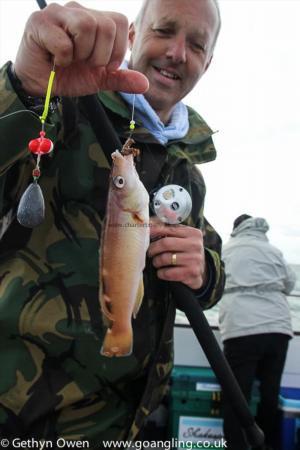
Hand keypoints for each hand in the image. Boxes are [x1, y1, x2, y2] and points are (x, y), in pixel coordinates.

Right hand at [13, 1, 147, 96]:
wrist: (39, 86)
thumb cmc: (67, 76)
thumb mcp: (98, 79)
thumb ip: (120, 79)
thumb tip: (145, 84)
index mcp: (93, 19)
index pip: (120, 21)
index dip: (118, 48)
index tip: (104, 65)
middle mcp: (77, 10)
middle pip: (105, 25)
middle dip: (99, 55)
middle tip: (84, 63)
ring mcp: (57, 13)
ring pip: (86, 26)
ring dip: (81, 54)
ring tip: (70, 60)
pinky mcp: (39, 22)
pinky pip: (64, 41)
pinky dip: (62, 58)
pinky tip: (55, 60)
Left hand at [148, 219, 206, 289]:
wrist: (201, 270)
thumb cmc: (186, 251)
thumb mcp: (183, 237)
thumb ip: (168, 229)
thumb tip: (149, 223)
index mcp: (193, 233)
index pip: (169, 229)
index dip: (155, 231)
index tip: (146, 234)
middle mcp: (195, 245)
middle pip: (166, 243)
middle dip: (153, 248)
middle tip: (150, 252)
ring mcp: (195, 259)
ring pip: (165, 258)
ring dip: (156, 261)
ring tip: (156, 262)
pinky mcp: (192, 272)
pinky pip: (168, 272)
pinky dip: (161, 273)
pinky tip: (162, 272)